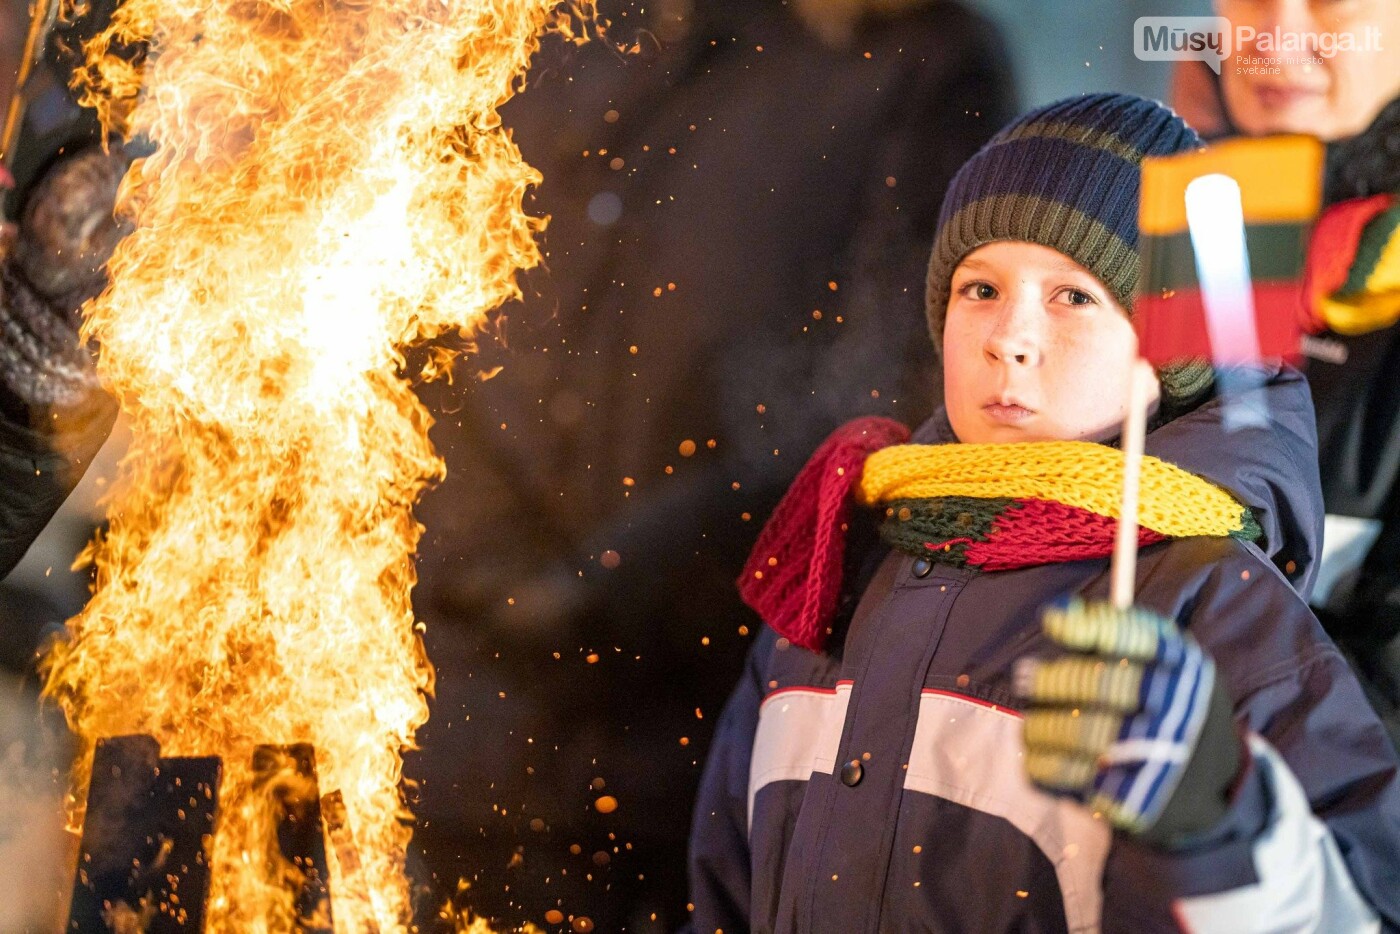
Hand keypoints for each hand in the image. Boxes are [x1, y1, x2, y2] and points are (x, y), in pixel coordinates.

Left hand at [1015, 599, 1240, 845]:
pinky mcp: (1129, 802)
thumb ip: (1121, 636)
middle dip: (1048, 679)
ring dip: (1039, 725)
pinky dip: (1040, 761)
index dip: (1084, 625)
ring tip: (1033, 722)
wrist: (1210, 797)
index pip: (1131, 636)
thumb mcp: (1171, 668)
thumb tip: (1057, 612)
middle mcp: (1173, 712)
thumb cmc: (1173, 714)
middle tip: (1024, 678)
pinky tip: (1040, 753)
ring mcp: (1153, 760)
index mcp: (1186, 672)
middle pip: (1094, 684)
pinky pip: (1063, 775)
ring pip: (1072, 732)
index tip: (1052, 621)